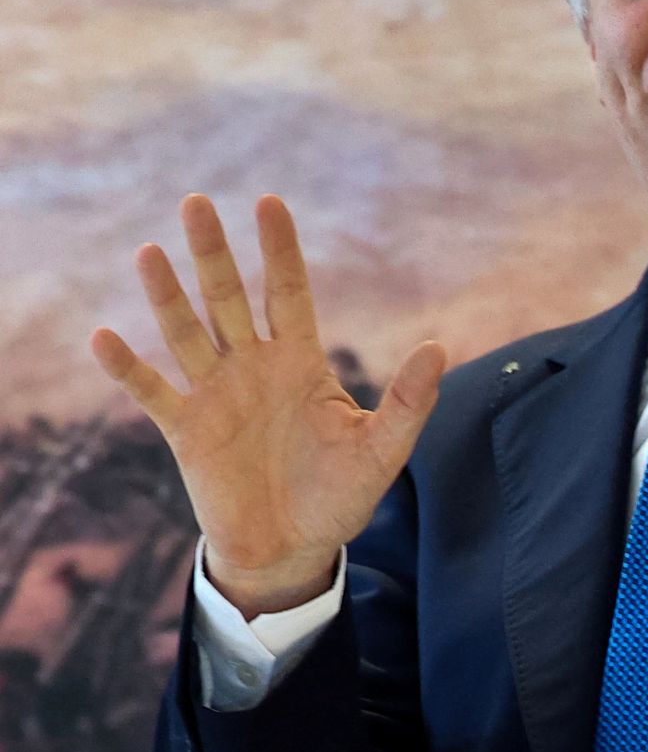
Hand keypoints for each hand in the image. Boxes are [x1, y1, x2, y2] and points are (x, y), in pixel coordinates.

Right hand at [89, 195, 444, 617]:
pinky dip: (127, 367)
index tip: (269, 202)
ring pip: (186, 333)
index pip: (287, 291)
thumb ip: (409, 400)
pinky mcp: (186, 430)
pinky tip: (104, 336)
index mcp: (301, 361)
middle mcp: (253, 367)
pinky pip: (151, 391)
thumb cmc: (340, 496)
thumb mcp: (383, 449)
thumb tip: (439, 348)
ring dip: (168, 295)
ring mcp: (216, 394)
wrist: (293, 549)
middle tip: (197, 202)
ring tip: (151, 252)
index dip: (279, 249)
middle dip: (214, 253)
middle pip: (228, 298)